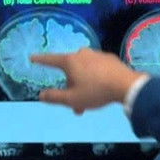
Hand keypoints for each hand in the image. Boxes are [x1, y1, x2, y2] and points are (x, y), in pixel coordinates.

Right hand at [30, 48, 144, 114]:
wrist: (126, 85)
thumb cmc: (96, 91)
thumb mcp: (72, 99)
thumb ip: (54, 97)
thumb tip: (41, 95)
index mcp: (70, 62)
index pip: (51, 60)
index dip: (41, 60)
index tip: (33, 58)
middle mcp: (82, 54)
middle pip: (70, 71)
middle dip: (72, 88)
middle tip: (77, 105)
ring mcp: (97, 55)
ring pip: (84, 71)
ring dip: (84, 85)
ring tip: (91, 101)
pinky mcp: (110, 59)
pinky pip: (97, 69)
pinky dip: (96, 79)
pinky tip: (102, 89)